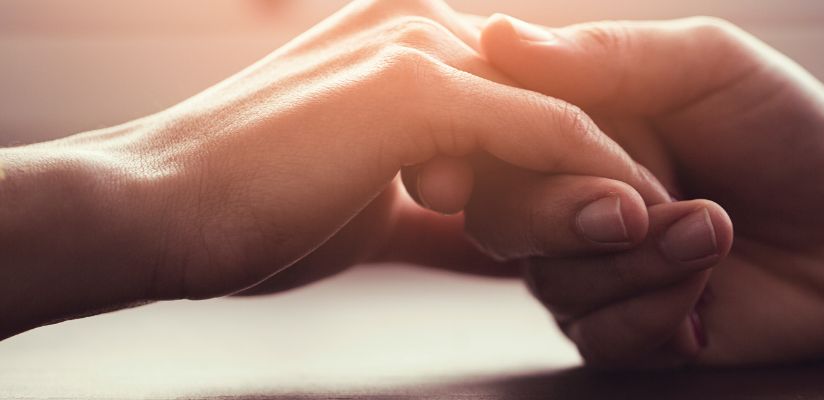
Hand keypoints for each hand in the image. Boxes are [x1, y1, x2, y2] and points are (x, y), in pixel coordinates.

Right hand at [0, 0, 669, 338]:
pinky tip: (628, 220)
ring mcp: (414, 45)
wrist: (156, 214)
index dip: (575, 160)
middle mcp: (417, 25)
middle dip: (608, 161)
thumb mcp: (369, 208)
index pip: (521, 98)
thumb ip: (439, 212)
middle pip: (551, 96)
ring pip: (554, 110)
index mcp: (406, 43)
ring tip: (667, 227)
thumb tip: (493, 244)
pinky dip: (588, 176)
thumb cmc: (253, 212)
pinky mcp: (411, 86)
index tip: (620, 215)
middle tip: (667, 220)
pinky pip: (536, 131)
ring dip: (613, 170)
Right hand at [476, 15, 823, 365]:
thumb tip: (501, 37)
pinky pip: (601, 338)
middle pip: (501, 217)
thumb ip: (607, 55)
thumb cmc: (786, 130)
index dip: (489, 144)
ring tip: (715, 230)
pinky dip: (657, 312)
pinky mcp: (627, 334)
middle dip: (563, 215)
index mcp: (572, 130)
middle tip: (633, 207)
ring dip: (639, 261)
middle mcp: (567, 201)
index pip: (492, 135)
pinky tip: (707, 289)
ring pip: (554, 283)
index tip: (518, 149)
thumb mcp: (706, 65)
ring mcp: (593, 272)